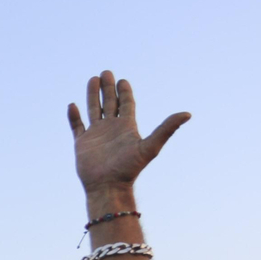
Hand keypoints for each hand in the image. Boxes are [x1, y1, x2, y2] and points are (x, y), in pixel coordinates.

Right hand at [67, 71, 188, 193]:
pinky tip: (72, 105)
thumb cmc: (129, 169)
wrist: (108, 186)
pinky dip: (74, 116)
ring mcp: (96, 135)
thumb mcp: (151, 146)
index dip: (125, 92)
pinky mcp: (82, 143)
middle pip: (110, 103)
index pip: (126, 104)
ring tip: (92, 79)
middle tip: (106, 72)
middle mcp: (111, 128)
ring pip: (94, 110)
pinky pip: (77, 126)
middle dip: (108, 88)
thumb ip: (167, 128)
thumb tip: (188, 114)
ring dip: (92, 96)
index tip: (123, 80)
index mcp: (126, 127)